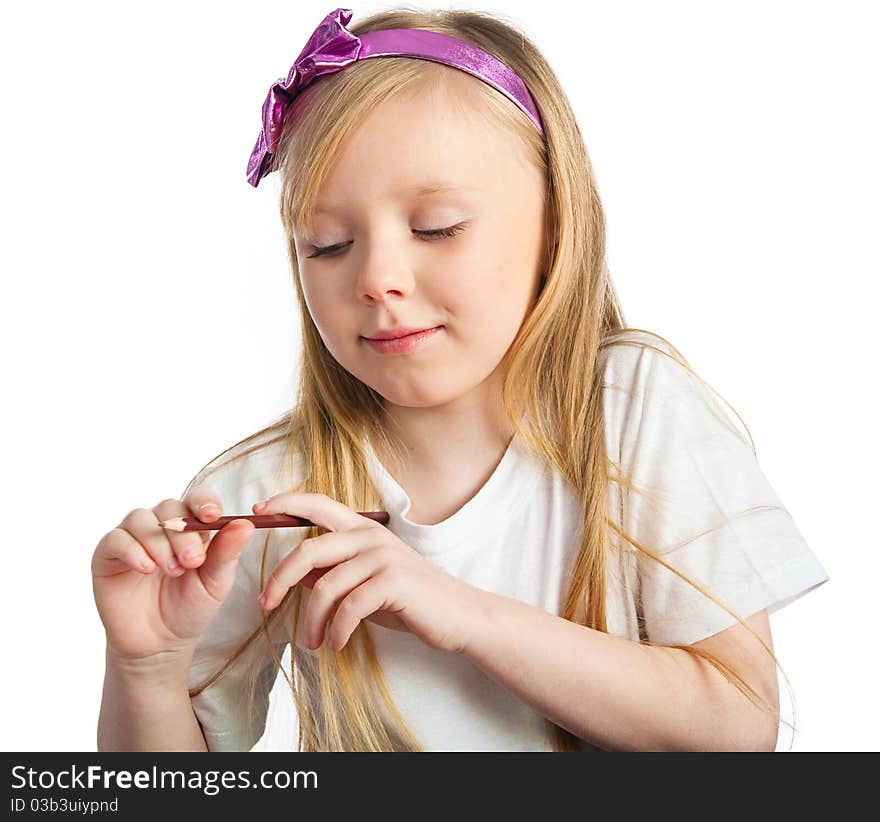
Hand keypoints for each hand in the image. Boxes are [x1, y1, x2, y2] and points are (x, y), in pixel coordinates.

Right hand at [92, 490, 255, 663]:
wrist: (161, 642)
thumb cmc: (191, 607)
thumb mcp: (216, 581)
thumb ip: (228, 552)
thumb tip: (247, 523)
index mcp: (190, 526)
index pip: (197, 499)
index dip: (204, 501)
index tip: (213, 515)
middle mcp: (160, 526)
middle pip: (169, 507)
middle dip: (183, 533)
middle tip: (193, 561)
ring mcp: (133, 538)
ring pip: (141, 519)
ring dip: (159, 542)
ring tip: (173, 571)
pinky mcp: (108, 555)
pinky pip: (115, 539)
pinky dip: (132, 550)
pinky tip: (146, 568)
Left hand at [252, 492, 482, 654]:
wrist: (458, 615)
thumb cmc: (410, 599)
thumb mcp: (367, 582)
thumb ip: (336, 573)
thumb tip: (301, 576)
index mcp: (363, 528)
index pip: (318, 504)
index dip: (286, 503)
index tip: (259, 511)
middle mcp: (371, 536)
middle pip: (309, 550)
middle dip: (280, 579)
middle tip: (265, 604)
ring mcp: (382, 557)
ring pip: (326, 586)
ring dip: (311, 619)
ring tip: (311, 642)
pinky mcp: (393, 582)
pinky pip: (349, 608)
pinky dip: (337, 630)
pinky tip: (335, 644)